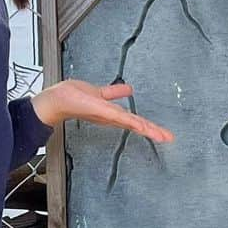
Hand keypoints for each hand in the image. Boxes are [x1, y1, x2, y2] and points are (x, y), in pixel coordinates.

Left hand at [32, 80, 173, 142]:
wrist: (58, 100)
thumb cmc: (73, 97)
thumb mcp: (100, 92)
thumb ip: (114, 92)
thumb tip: (129, 89)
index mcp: (113, 114)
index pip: (135, 121)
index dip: (150, 127)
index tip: (164, 133)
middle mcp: (112, 117)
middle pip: (137, 125)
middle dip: (154, 131)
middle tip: (169, 138)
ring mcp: (108, 116)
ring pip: (132, 123)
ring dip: (148, 129)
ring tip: (163, 136)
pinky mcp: (103, 112)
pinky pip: (122, 117)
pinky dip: (133, 122)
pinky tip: (144, 126)